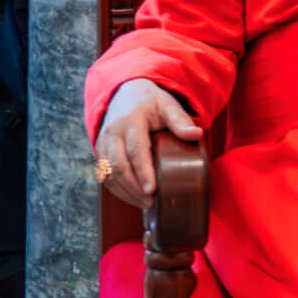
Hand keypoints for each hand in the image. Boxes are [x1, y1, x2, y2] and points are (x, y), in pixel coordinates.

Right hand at [94, 79, 202, 205]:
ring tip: (145, 204)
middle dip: (133, 187)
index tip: (152, 189)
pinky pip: (104, 175)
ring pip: (107, 173)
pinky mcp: (100, 152)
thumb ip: (180, 120)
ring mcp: (103, 143)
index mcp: (131, 121)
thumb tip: (197, 134)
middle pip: (117, 165)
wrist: (125, 94)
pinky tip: (133, 198)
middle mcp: (112, 133)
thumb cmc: (150, 103)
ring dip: (125, 191)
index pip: (135, 149)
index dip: (143, 171)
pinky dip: (117, 189)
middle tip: (151, 202)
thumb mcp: (167, 105)